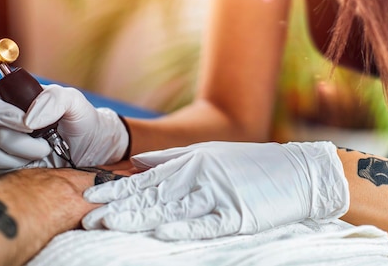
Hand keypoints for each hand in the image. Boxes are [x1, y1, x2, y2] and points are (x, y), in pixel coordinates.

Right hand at [0, 84, 128, 173]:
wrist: (94, 152)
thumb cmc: (82, 122)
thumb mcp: (74, 102)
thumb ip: (54, 98)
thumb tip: (28, 119)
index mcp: (10, 99)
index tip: (29, 123)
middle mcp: (0, 122)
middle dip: (19, 138)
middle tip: (44, 141)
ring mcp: (0, 146)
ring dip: (24, 153)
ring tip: (46, 150)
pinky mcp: (4, 168)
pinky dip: (20, 166)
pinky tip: (40, 163)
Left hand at [82, 141, 348, 239]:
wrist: (300, 172)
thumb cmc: (251, 165)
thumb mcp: (209, 154)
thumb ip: (173, 159)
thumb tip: (138, 164)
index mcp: (193, 160)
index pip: (146, 178)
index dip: (117, 190)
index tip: (90, 198)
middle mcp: (201, 174)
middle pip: (152, 194)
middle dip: (118, 207)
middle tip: (87, 217)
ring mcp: (220, 193)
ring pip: (172, 207)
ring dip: (139, 217)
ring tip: (110, 225)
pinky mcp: (238, 213)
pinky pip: (207, 222)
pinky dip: (184, 227)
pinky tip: (161, 232)